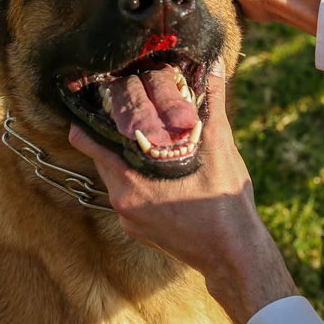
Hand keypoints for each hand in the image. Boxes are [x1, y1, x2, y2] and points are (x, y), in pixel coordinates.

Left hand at [67, 60, 298, 323]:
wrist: (234, 256)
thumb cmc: (226, 204)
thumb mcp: (220, 148)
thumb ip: (212, 104)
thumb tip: (213, 67)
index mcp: (132, 180)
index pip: (90, 143)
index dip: (89, 120)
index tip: (93, 103)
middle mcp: (123, 202)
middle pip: (105, 159)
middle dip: (115, 138)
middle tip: (130, 116)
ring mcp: (130, 220)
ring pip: (118, 179)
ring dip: (129, 161)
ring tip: (150, 142)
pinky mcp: (139, 232)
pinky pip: (131, 199)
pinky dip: (141, 184)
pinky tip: (162, 175)